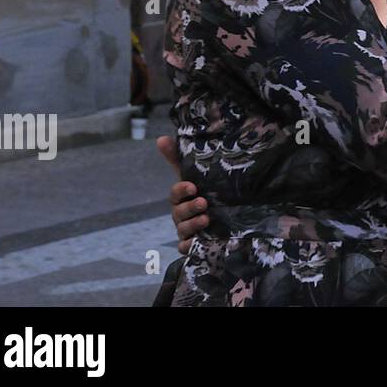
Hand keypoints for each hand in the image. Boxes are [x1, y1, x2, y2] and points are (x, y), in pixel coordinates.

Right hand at [157, 135, 207, 253]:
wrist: (225, 218)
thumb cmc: (205, 193)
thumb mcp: (196, 175)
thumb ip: (178, 159)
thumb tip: (160, 138)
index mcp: (182, 198)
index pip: (176, 193)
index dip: (181, 190)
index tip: (192, 186)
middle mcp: (181, 214)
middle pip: (179, 212)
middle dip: (189, 208)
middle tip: (203, 202)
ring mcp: (187, 230)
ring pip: (183, 230)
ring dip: (192, 224)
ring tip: (207, 218)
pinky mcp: (194, 244)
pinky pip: (186, 248)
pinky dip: (189, 246)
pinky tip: (198, 242)